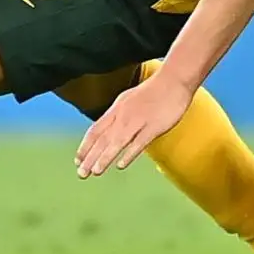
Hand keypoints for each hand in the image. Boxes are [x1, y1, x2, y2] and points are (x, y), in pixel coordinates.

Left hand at [75, 73, 193, 177]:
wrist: (174, 80)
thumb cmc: (154, 91)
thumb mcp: (129, 100)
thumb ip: (118, 115)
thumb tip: (108, 131)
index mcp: (117, 109)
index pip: (95, 130)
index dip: (85, 146)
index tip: (78, 160)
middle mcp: (124, 115)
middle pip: (103, 138)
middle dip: (90, 157)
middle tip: (81, 173)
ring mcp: (139, 121)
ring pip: (118, 141)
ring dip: (105, 157)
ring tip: (95, 172)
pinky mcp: (154, 126)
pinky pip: (139, 142)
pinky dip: (129, 154)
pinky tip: (121, 165)